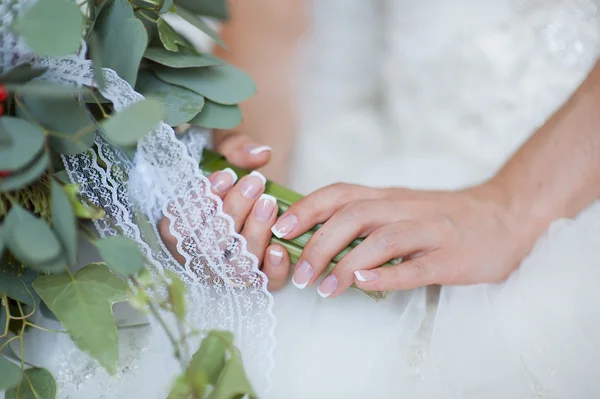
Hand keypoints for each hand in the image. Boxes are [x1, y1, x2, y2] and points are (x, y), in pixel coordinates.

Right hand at [159, 131, 290, 290]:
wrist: (249, 196)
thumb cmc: (227, 175)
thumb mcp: (222, 152)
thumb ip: (234, 147)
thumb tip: (259, 154)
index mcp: (177, 231)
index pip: (178, 227)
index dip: (200, 203)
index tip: (226, 175)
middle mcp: (197, 259)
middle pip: (208, 246)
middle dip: (233, 211)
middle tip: (255, 183)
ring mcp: (225, 273)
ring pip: (234, 266)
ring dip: (253, 234)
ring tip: (268, 202)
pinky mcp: (254, 280)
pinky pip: (262, 283)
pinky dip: (271, 270)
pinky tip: (279, 247)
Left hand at [270, 182, 535, 296]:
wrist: (505, 215)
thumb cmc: (444, 216)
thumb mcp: (401, 208)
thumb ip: (367, 218)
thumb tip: (317, 236)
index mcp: (388, 197)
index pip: (340, 193)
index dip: (306, 208)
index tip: (279, 228)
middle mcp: (404, 208)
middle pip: (353, 217)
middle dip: (318, 244)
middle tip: (299, 275)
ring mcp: (429, 231)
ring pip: (381, 240)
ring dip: (346, 264)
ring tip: (324, 289)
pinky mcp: (451, 257)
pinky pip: (415, 266)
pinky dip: (386, 276)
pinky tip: (363, 284)